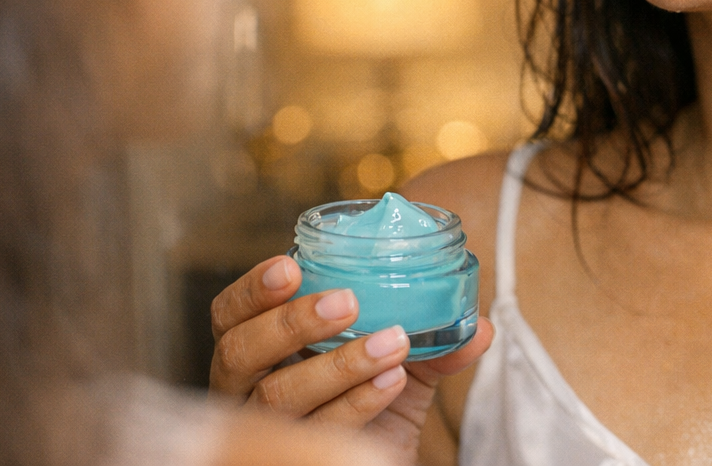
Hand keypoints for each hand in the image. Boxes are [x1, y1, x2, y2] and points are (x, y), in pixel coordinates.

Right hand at [209, 254, 493, 459]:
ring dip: (339, 364)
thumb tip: (481, 326)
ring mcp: (266, 432)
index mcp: (260, 353)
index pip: (230, 316)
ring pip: (278, 398)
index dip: (252, 290)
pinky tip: (391, 382)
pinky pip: (314, 436)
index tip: (291, 265)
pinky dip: (357, 403)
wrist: (371, 465)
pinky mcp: (290, 459)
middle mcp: (247, 391)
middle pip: (238, 353)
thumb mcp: (400, 366)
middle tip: (346, 302)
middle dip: (291, 323)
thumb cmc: (374, 405)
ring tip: (392, 342)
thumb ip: (433, 342)